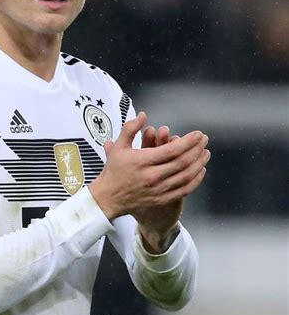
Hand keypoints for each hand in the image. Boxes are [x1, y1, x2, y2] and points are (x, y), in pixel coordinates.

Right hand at [89, 112, 209, 248]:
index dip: (188, 141)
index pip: (172, 150)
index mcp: (141, 161)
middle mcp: (151, 176)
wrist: (107, 198)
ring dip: (199, 163)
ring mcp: (157, 190)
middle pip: (182, 162)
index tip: (197, 134)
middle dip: (197, 149)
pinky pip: (184, 190)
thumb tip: (144, 115)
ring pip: (186, 176)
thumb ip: (130, 129)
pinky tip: (200, 171)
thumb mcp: (118, 147)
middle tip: (205, 140)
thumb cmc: (113, 171)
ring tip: (206, 153)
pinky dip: (195, 180)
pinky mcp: (161, 199)